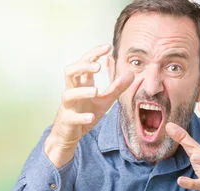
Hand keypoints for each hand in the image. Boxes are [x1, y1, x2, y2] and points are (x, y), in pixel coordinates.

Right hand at [45, 44, 142, 167]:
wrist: (70, 134)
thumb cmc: (85, 112)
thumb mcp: (105, 100)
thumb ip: (117, 87)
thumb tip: (132, 73)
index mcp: (81, 83)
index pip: (85, 63)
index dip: (94, 54)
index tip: (108, 46)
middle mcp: (72, 91)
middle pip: (70, 72)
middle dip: (82, 67)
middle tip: (98, 67)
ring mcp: (68, 106)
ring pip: (68, 94)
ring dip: (82, 92)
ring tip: (96, 91)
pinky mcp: (68, 120)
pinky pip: (72, 117)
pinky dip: (81, 117)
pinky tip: (92, 116)